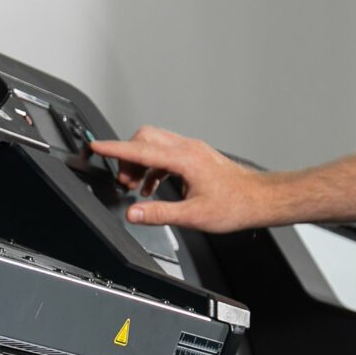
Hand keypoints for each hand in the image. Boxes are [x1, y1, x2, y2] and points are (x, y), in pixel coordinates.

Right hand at [86, 125, 271, 232]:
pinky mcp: (195, 157)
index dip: (114, 149)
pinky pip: (165, 154)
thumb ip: (159, 213)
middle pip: (145, 138)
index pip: (140, 149)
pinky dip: (153, 167)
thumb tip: (133, 213)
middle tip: (123, 180)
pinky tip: (153, 186)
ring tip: (135, 186)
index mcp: (184, 159)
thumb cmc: (235, 205)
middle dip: (127, 155)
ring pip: (155, 144)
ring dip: (140, 162)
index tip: (96, 147)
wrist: (259, 199)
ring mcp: (192, 150)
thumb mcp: (193, 216)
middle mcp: (187, 149)